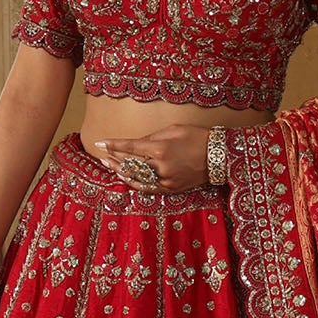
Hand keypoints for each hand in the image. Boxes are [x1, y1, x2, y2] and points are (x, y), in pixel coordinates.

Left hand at [93, 125, 209, 191]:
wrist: (218, 156)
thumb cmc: (197, 137)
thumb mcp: (173, 129)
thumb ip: (152, 136)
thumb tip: (136, 143)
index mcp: (161, 148)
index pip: (130, 147)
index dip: (113, 145)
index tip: (100, 143)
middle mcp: (161, 165)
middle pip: (130, 164)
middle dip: (114, 159)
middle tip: (102, 156)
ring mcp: (166, 179)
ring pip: (137, 178)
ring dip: (122, 173)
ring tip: (110, 167)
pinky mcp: (172, 188)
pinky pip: (149, 188)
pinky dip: (136, 184)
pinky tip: (127, 179)